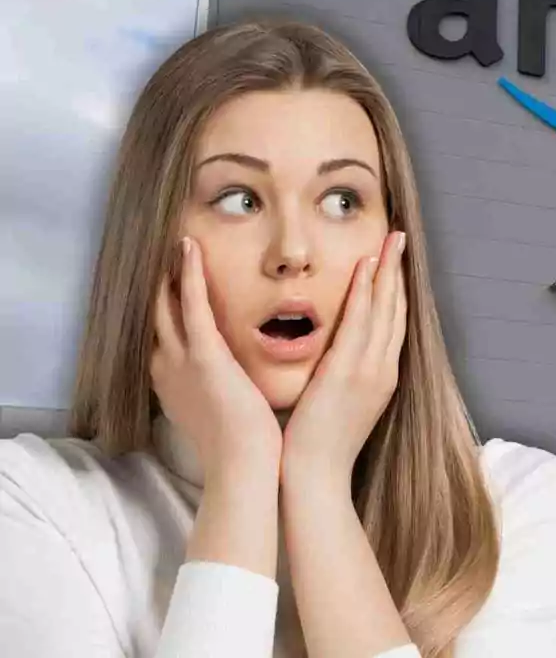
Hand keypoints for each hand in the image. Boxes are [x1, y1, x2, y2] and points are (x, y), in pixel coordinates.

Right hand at [151, 236, 282, 480]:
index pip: (164, 334)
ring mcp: (182, 362)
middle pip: (155, 314)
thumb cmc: (244, 447)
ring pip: (167, 304)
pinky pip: (191, 305)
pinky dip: (188, 275)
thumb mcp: (223, 410)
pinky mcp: (204, 357)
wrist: (245, 469)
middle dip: (157, 283)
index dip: (162, 305)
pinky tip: (189, 248)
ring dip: (169, 270)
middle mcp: (168, 369)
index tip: (165, 281)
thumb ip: (220, 388)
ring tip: (173, 239)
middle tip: (160, 250)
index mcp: (173, 383)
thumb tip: (231, 378)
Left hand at [282, 231, 407, 485]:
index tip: (394, 261)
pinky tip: (366, 266)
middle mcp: (383, 369)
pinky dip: (366, 292)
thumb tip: (337, 358)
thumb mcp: (340, 405)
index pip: (393, 323)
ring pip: (384, 309)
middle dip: (398, 271)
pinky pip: (360, 322)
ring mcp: (369, 370)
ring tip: (391, 240)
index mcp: (382, 377)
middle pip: (397, 309)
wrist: (315, 477)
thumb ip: (343, 376)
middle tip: (400, 237)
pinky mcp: (348, 372)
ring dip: (387, 271)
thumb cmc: (320, 446)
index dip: (395, 289)